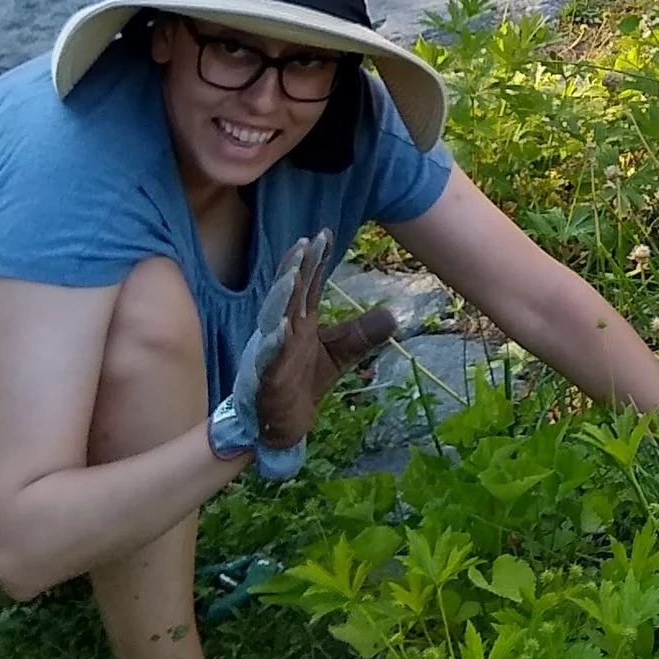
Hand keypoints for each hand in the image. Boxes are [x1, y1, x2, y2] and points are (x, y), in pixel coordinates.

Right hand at [251, 240, 394, 453]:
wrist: (281, 424)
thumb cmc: (302, 382)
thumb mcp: (337, 355)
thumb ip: (360, 334)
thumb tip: (393, 315)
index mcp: (298, 322)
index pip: (307, 286)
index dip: (315, 261)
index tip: (324, 234)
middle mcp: (282, 331)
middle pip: (288, 295)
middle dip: (294, 268)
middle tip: (304, 243)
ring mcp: (272, 352)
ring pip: (273, 320)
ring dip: (281, 297)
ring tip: (293, 276)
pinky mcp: (265, 378)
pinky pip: (269, 358)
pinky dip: (274, 343)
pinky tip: (281, 329)